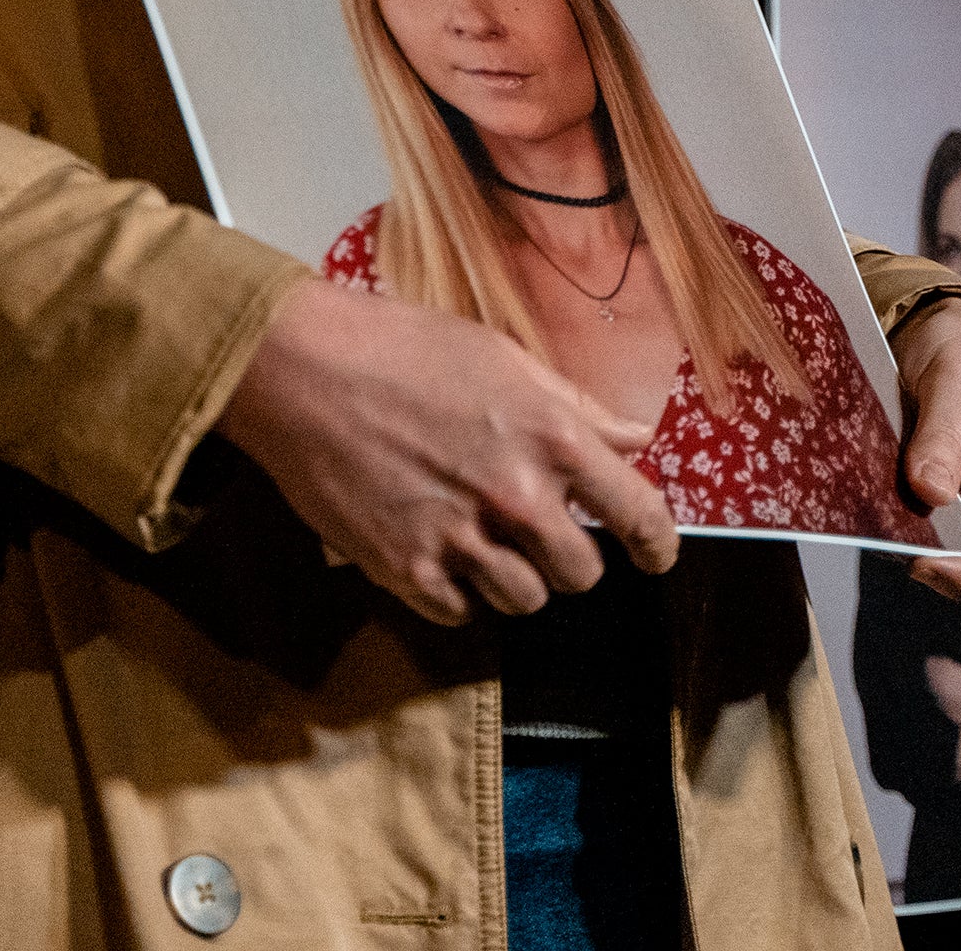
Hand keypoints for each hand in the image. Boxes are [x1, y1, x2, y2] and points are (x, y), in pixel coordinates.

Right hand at [217, 279, 677, 625]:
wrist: (301, 367)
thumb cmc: (400, 347)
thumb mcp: (502, 357)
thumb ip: (576, 407)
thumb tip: (633, 438)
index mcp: (551, 436)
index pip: (638, 516)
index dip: (658, 545)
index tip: (656, 556)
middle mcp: (515, 494)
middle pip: (581, 575)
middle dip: (568, 557)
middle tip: (538, 531)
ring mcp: (460, 536)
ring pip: (523, 600)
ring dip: (512, 577)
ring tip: (481, 538)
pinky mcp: (405, 567)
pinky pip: (459, 613)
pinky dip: (456, 592)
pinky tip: (439, 551)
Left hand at [892, 299, 960, 604]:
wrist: (945, 332)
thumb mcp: (956, 380)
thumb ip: (943, 436)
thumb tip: (929, 494)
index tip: (926, 562)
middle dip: (938, 567)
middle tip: (886, 537)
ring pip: (948, 559)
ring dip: (910, 547)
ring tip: (874, 516)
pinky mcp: (940, 501)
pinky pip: (920, 531)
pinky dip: (894, 526)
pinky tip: (868, 502)